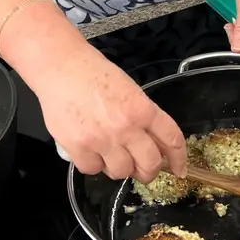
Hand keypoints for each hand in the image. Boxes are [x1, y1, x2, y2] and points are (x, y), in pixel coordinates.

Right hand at [29, 46, 185, 182]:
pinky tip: (91, 150)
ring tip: (112, 154)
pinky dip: (94, 164)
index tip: (179, 168)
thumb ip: (144, 117)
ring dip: (120, 167)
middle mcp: (125, 127)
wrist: (60, 66)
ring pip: (122, 172)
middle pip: (149, 165)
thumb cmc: (93, 73)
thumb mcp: (130, 89)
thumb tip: (154, 144)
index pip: (172, 139)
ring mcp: (101, 140)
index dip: (178, 158)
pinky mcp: (78, 148)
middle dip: (149, 171)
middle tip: (143, 169)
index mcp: (142, 108)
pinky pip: (93, 170)